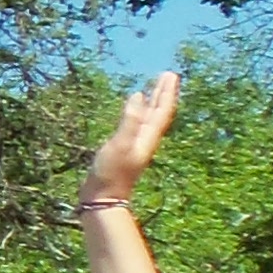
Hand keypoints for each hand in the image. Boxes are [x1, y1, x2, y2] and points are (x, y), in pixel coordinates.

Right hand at [83, 70, 179, 207]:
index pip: (162, 110)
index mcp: (148, 136)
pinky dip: (138, 112)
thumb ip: (130, 120)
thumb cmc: (111, 172)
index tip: (170, 75)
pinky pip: (137, 123)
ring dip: (153, 102)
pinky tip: (134, 109)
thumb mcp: (120, 144)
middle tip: (167, 76)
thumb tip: (138, 95)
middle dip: (163, 94)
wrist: (103, 197)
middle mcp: (145, 138)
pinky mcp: (124, 147)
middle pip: (158, 112)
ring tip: (153, 89)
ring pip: (149, 117)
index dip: (166, 92)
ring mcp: (135, 143)